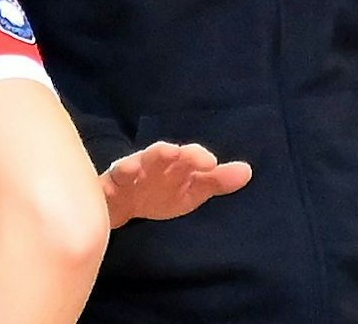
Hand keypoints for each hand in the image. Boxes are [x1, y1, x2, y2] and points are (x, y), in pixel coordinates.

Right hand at [100, 141, 251, 227]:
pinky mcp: (109, 186)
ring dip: (141, 159)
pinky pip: (111, 180)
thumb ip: (217, 181)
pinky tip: (124, 174)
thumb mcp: (192, 190)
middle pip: (161, 154)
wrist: (123, 204)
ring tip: (149, 158)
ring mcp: (129, 174)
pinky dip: (117, 175)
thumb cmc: (161, 191)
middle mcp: (152, 164)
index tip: (211, 164)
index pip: (188, 156)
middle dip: (170, 153)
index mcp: (174, 164)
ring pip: (133, 163)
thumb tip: (248, 171)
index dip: (198, 157)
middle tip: (180, 153)